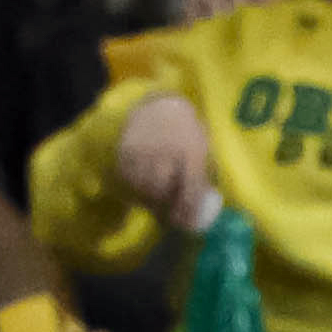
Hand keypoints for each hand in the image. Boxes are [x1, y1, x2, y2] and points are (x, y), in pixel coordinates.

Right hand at [114, 95, 217, 233]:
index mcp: (192, 155)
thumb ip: (204, 178)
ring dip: (148, 200)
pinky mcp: (126, 148)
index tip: (183, 224)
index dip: (186, 214)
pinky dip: (133, 188)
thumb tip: (204, 211)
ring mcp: (144, 150)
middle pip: (161, 193)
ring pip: (142, 188)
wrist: (163, 106)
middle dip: (165, 209)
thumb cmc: (190, 135)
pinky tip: (140, 189)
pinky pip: (127, 177)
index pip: (189, 193)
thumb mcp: (205, 152)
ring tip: (155, 202)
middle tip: (168, 216)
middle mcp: (167, 153)